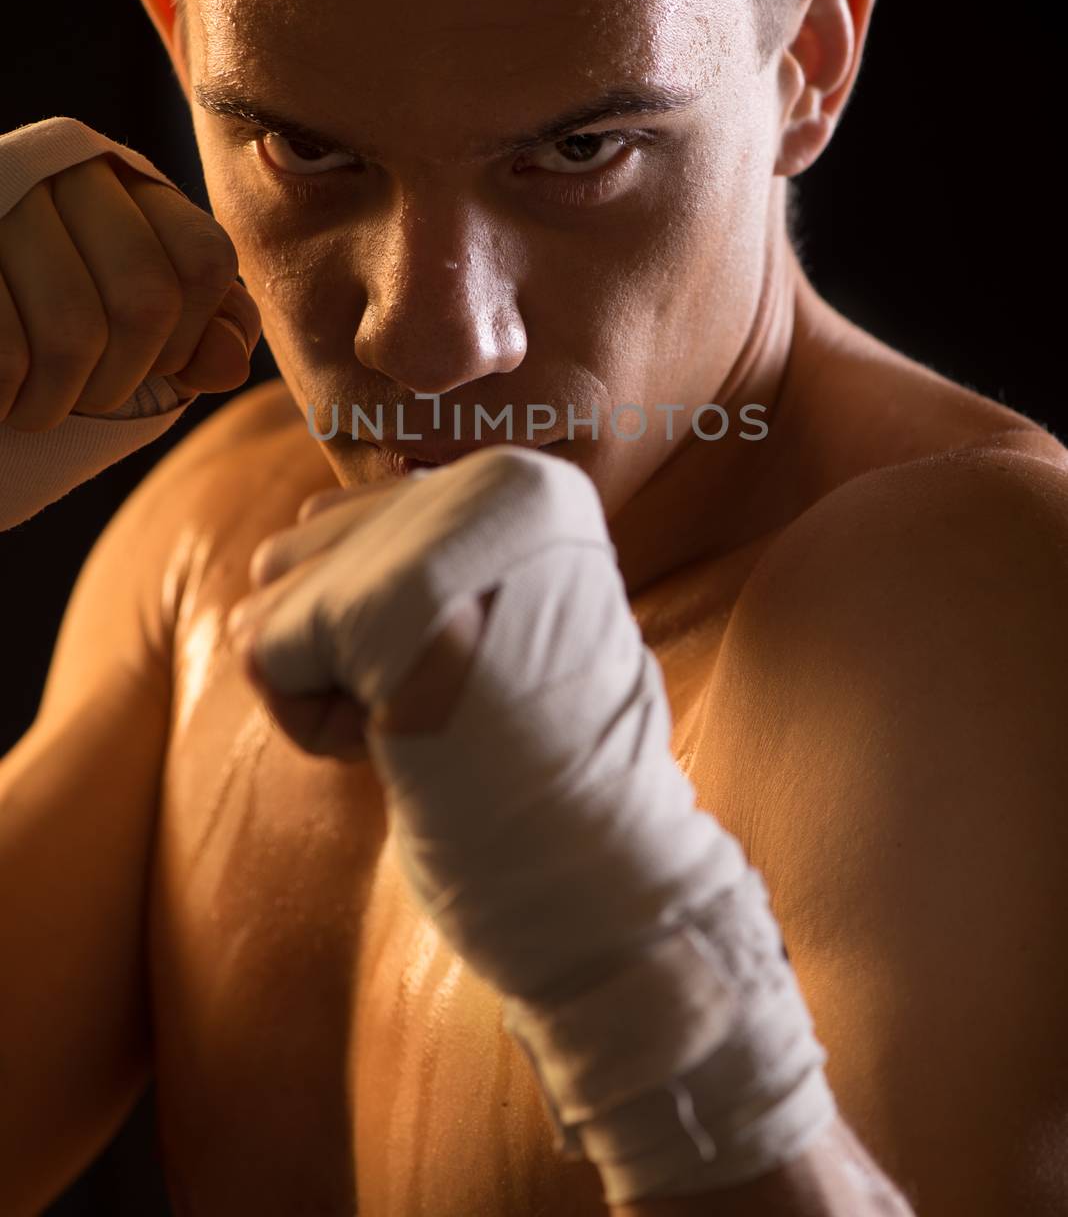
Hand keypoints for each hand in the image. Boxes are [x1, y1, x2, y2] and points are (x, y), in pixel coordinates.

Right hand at [0, 137, 260, 429]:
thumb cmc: (58, 311)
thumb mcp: (144, 314)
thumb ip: (206, 336)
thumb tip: (229, 363)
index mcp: (132, 183)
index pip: (204, 260)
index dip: (192, 339)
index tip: (157, 364)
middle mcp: (68, 174)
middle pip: (145, 303)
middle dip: (121, 382)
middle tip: (86, 400)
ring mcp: (3, 203)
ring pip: (73, 335)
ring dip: (57, 402)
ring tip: (36, 408)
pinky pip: (5, 353)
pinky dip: (8, 398)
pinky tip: (1, 397)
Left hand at [224, 448, 830, 1203]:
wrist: (605, 866)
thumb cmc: (550, 761)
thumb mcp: (504, 617)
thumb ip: (415, 559)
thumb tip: (283, 553)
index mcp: (523, 481)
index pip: (356, 517)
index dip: (389, 627)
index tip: (479, 678)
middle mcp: (481, 479)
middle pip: (300, 547)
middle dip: (344, 649)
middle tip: (454, 708)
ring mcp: (433, 535)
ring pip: (271, 595)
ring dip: (327, 684)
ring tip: (432, 722)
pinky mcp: (380, 603)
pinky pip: (259, 653)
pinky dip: (312, 724)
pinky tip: (404, 746)